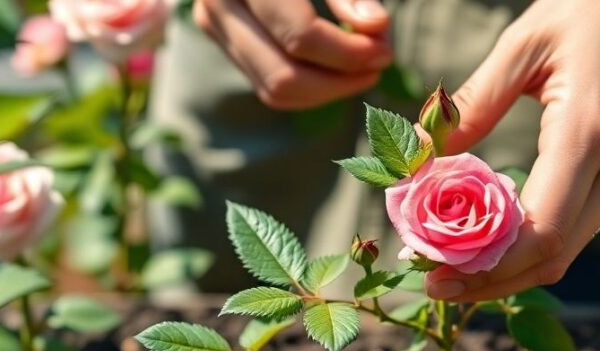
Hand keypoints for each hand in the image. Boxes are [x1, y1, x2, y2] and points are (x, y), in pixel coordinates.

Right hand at [193, 0, 391, 108]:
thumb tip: (375, 27)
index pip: (300, 36)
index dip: (349, 53)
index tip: (385, 49)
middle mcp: (218, 0)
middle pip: (284, 76)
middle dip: (340, 82)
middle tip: (379, 64)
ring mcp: (213, 23)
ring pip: (275, 90)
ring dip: (327, 91)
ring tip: (363, 68)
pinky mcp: (223, 37)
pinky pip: (268, 84)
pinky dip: (310, 87)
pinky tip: (339, 68)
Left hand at [424, 0, 599, 301]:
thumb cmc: (590, 8)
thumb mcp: (523, 44)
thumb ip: (473, 104)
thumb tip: (421, 155)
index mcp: (591, 133)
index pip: (541, 232)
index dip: (486, 267)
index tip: (434, 274)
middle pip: (554, 257)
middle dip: (490, 282)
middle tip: (432, 283)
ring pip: (568, 251)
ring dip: (510, 270)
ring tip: (451, 268)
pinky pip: (578, 228)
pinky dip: (533, 246)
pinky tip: (491, 242)